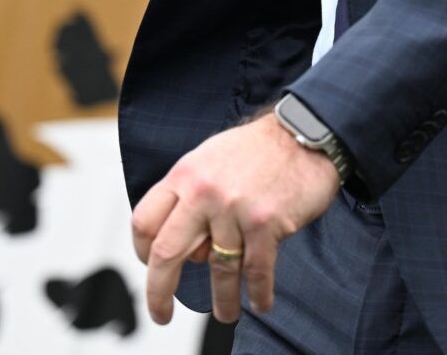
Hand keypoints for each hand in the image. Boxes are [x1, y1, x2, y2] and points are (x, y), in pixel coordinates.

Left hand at [131, 112, 339, 325]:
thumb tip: (182, 240)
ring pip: (218, 269)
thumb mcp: (209, 159)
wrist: (304, 132)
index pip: (144, 222)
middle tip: (161, 313)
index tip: (151, 267)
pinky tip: (260, 302)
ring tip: (225, 314)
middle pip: (167, 253)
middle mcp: (204, 192)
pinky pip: (256, 270)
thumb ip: (189, 195)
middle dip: (159, 293)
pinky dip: (258, 293)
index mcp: (185, 175)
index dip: (142, 253)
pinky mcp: (266, 222)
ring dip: (222, 300)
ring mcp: (235, 208)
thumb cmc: (257, 148)